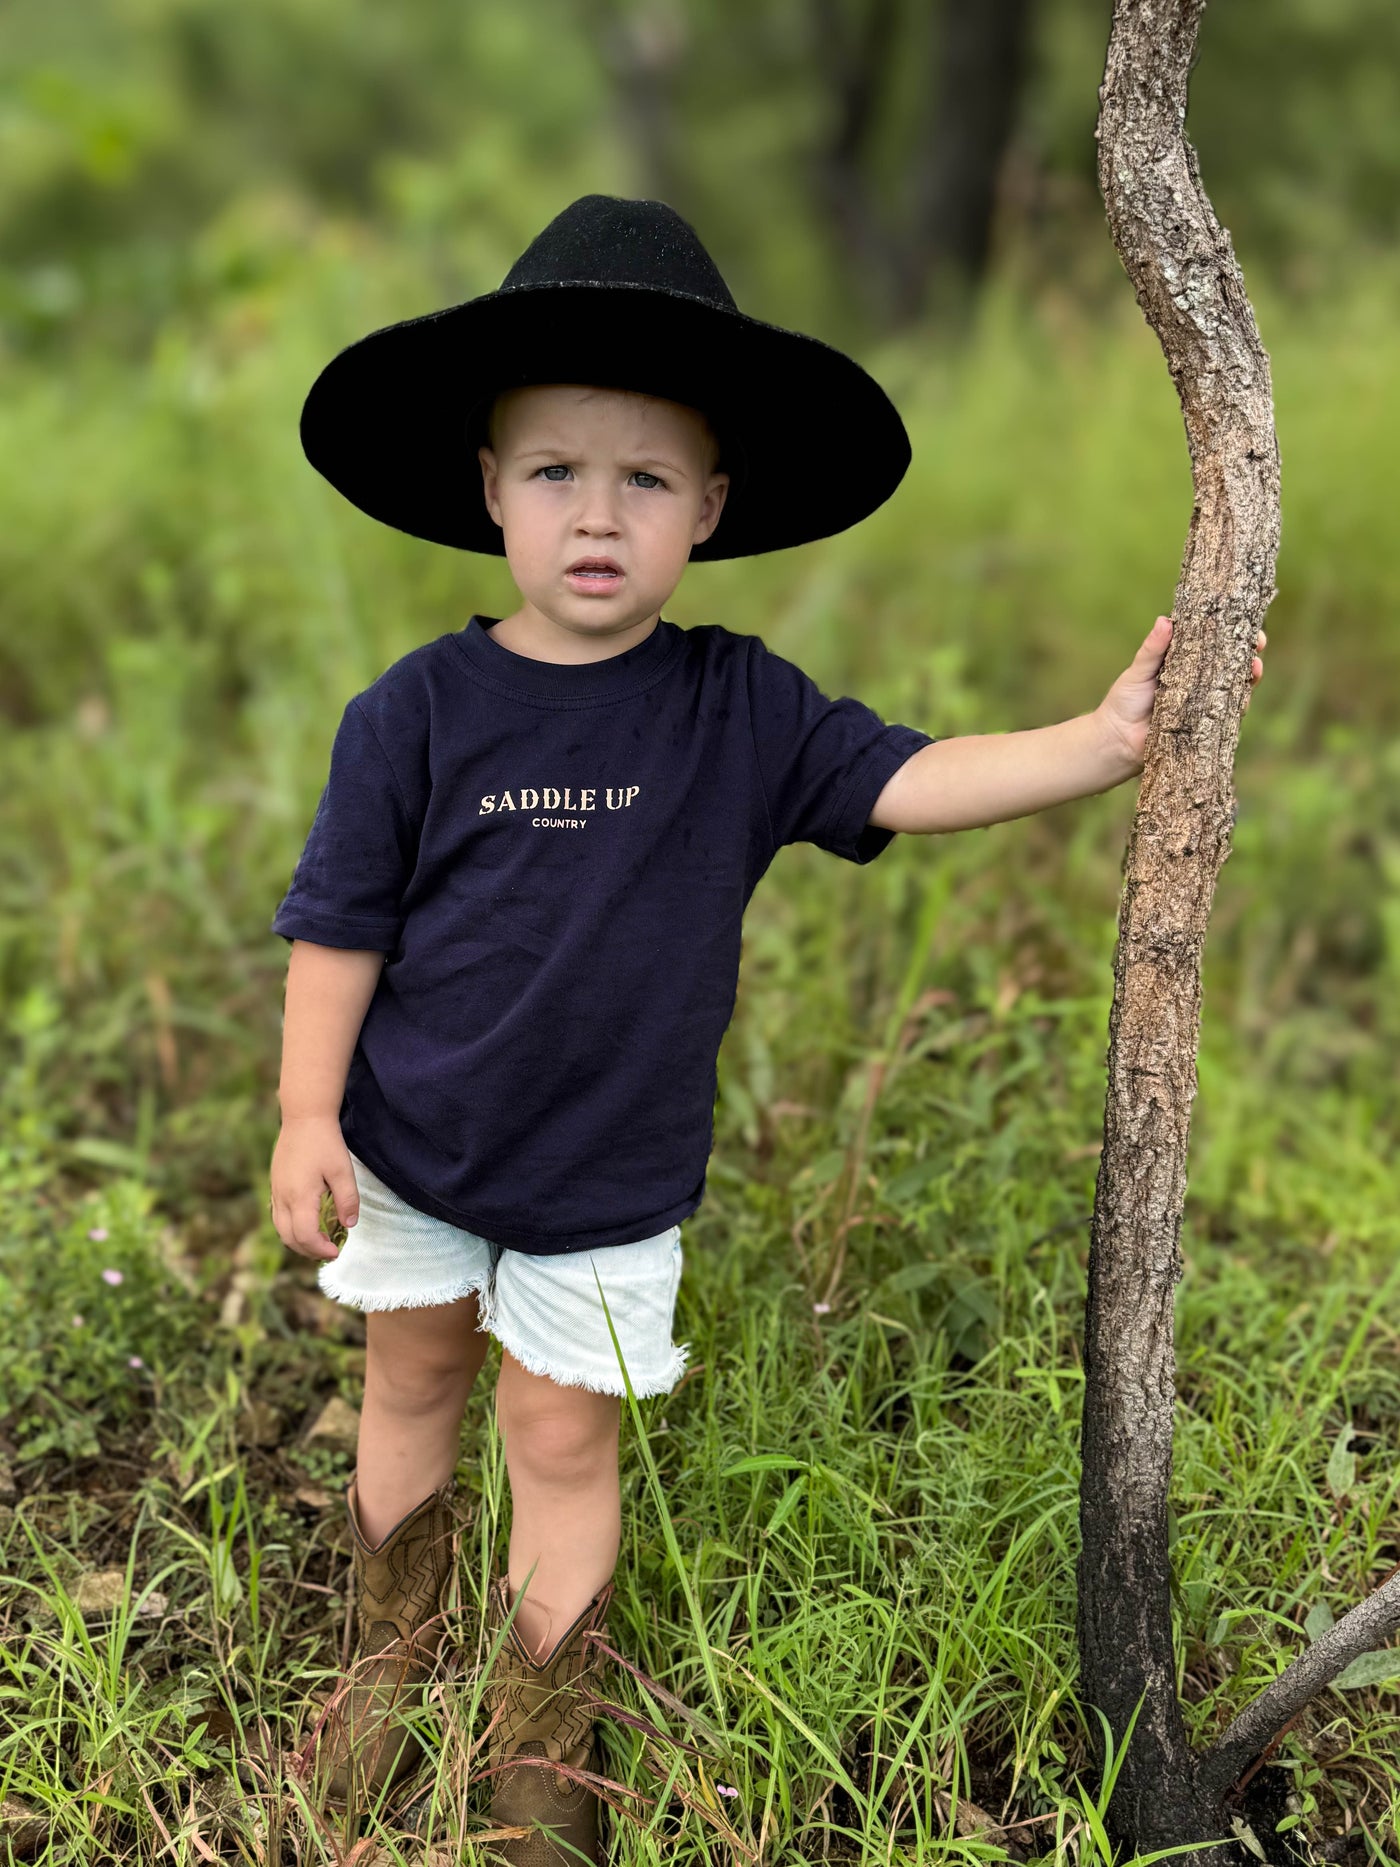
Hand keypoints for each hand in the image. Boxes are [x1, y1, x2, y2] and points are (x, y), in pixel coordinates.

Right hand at [269, 1117, 359, 1261]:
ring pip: (280, 1229)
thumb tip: (349, 1226)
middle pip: (289, 1238)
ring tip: (319, 1242)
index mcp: (299, 1197)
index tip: (336, 1251)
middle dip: (309, 1251)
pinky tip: (307, 1223)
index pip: (305, 1236)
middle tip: (330, 1251)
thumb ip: (347, 1200)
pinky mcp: (275, 1185)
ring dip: (298, 1241)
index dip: (320, 1249)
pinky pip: (278, 1216)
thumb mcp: (342, 1171)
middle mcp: (282, 1198)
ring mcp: (276, 1191)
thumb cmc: (325, 1142)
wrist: (304, 1117)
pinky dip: (291, 1228)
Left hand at [1096, 614, 1266, 773]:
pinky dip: (1238, 705)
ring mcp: (1205, 703)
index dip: (1230, 632)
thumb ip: (1152, 650)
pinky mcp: (1206, 724)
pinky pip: (1228, 714)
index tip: (1243, 621)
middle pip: (1230, 663)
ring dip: (1249, 677)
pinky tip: (1245, 697)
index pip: (1212, 643)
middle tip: (1257, 643)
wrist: (1117, 740)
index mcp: (1183, 662)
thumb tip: (1164, 621)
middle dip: (1248, 652)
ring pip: (1235, 687)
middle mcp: (1198, 681)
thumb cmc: (1124, 702)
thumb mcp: (1138, 672)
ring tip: (1255, 667)